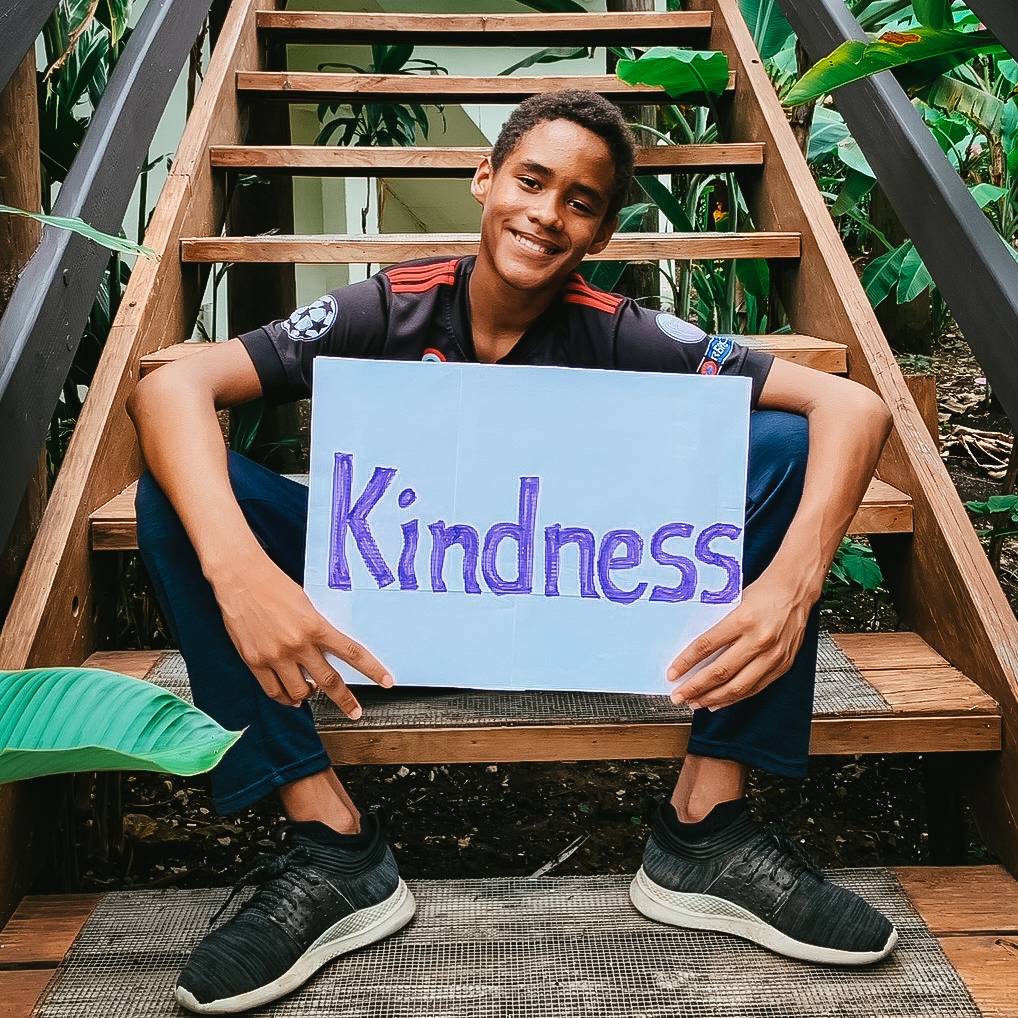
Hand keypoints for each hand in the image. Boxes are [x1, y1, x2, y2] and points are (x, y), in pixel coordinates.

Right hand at [211, 553, 392, 719]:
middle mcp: (298, 644)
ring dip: (308, 697)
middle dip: (345, 700)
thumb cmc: (273, 584)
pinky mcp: (254, 661)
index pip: (352, 653)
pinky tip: (288, 696)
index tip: (387, 682)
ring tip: (309, 694)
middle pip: (329, 681)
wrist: (240, 578)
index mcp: (315, 626)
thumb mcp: (305, 603)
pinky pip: (273, 690)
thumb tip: (325, 648)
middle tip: (354, 712)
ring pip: (299, 692)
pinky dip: (284, 697)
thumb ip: (316, 628)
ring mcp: (275, 655)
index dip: (373, 670)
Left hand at [666, 574, 811, 710]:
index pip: (706, 646)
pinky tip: (720, 701)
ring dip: (713, 698)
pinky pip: (755, 687)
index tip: (672, 673)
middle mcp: (759, 639)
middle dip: (696, 688)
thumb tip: (695, 651)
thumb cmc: (765, 592)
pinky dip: (736, 697)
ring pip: (738, 686)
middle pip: (720, 672)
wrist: (796, 590)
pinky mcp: (783, 664)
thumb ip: (719, 626)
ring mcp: (773, 655)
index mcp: (743, 619)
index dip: (686, 663)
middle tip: (679, 696)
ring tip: (696, 702)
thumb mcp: (735, 603)